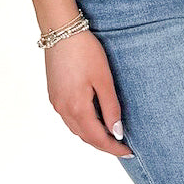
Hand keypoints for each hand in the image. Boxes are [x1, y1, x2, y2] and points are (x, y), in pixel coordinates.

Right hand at [44, 28, 133, 156]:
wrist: (61, 31)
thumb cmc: (84, 51)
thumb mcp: (104, 79)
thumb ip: (111, 108)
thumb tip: (117, 132)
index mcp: (77, 107)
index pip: (98, 138)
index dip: (114, 148)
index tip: (129, 152)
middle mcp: (63, 109)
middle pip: (86, 137)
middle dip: (104, 144)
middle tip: (123, 147)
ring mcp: (56, 102)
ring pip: (76, 129)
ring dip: (93, 136)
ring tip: (111, 135)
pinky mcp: (54, 95)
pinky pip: (69, 118)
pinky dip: (83, 125)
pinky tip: (94, 119)